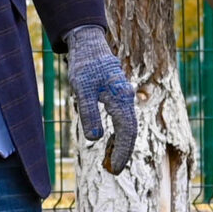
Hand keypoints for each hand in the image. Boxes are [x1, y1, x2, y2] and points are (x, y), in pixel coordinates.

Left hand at [64, 24, 139, 174]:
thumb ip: (89, 113)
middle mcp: (125, 98)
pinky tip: (110, 140)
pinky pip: (121, 117)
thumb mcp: (82, 90)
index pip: (127, 131)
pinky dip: (118, 131)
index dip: (123, 151)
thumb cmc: (84, 65)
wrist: (88, 42)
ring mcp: (122, 96)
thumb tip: (95, 139)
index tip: (115, 168)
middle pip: (130, 130)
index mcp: (120, 98)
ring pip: (127, 124)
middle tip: (114, 169)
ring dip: (121, 142)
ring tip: (112, 160)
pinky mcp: (116, 93)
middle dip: (124, 150)